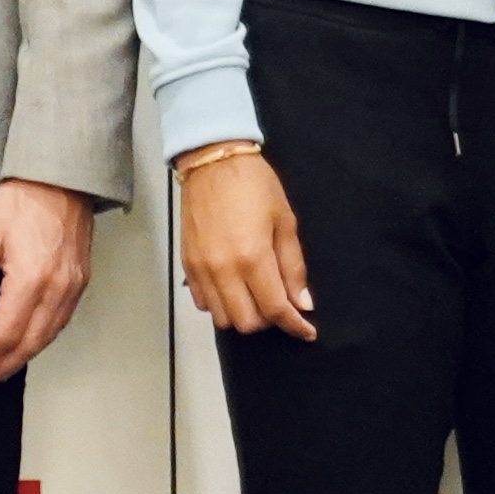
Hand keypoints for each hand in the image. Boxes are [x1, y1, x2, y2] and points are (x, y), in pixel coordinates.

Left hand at [0, 178, 97, 385]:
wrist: (65, 176)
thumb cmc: (25, 198)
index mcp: (30, 278)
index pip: (5, 332)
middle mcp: (57, 288)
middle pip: (30, 342)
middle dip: (5, 364)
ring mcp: (73, 284)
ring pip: (50, 334)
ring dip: (26, 356)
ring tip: (4, 368)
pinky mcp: (82, 278)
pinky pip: (63, 319)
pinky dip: (45, 337)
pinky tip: (31, 341)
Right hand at [179, 147, 314, 341]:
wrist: (214, 162)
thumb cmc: (256, 186)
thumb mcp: (285, 221)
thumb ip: (293, 266)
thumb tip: (303, 303)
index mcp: (253, 258)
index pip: (275, 309)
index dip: (294, 325)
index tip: (307, 331)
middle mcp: (223, 270)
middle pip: (247, 322)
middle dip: (269, 320)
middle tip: (282, 305)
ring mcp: (201, 270)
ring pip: (222, 319)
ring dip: (244, 315)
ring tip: (258, 296)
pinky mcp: (187, 266)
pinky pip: (204, 303)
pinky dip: (221, 305)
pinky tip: (234, 288)